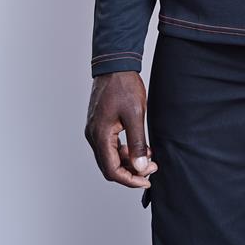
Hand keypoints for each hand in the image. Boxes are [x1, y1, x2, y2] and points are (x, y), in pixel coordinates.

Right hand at [84, 71, 158, 188]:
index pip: (112, 170)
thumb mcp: (136, 115)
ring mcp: (95, 130)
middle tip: (151, 169)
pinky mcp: (100, 124)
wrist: (115, 65)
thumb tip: (141, 167)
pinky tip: (140, 147)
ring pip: (110, 156)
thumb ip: (138, 143)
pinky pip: (111, 145)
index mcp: (100, 135)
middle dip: (131, 171)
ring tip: (149, 158)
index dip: (130, 179)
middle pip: (109, 166)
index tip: (147, 180)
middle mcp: (93, 135)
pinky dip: (124, 150)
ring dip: (128, 161)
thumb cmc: (124, 86)